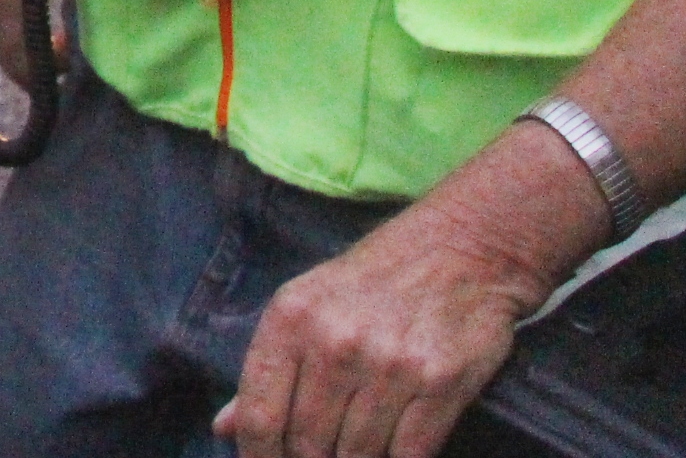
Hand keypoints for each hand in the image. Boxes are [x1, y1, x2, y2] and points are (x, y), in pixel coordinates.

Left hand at [213, 205, 540, 457]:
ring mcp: (389, 365)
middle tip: (319, 455)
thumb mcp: (307, 305)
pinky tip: (392, 450)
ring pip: (356, 455)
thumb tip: (224, 428)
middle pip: (307, 444)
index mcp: (291, 319)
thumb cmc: (373, 280)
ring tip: (355, 448)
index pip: (259, 416)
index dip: (257, 457)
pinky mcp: (440, 383)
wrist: (461, 248)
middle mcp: (335, 342)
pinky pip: (408, 454)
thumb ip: (267, 369)